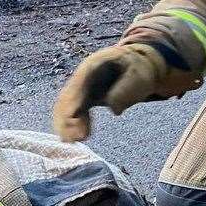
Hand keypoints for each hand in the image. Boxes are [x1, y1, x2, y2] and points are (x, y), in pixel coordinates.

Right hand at [52, 42, 200, 141]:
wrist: (135, 64)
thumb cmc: (138, 69)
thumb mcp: (139, 75)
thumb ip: (126, 90)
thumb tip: (113, 109)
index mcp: (95, 64)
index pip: (80, 82)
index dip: (74, 99)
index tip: (73, 116)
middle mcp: (83, 75)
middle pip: (68, 95)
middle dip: (67, 116)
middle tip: (73, 137)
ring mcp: (81, 87)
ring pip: (66, 106)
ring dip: (67, 124)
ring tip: (73, 140)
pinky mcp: (83, 98)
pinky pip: (74, 112)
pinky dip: (73, 124)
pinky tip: (80, 137)